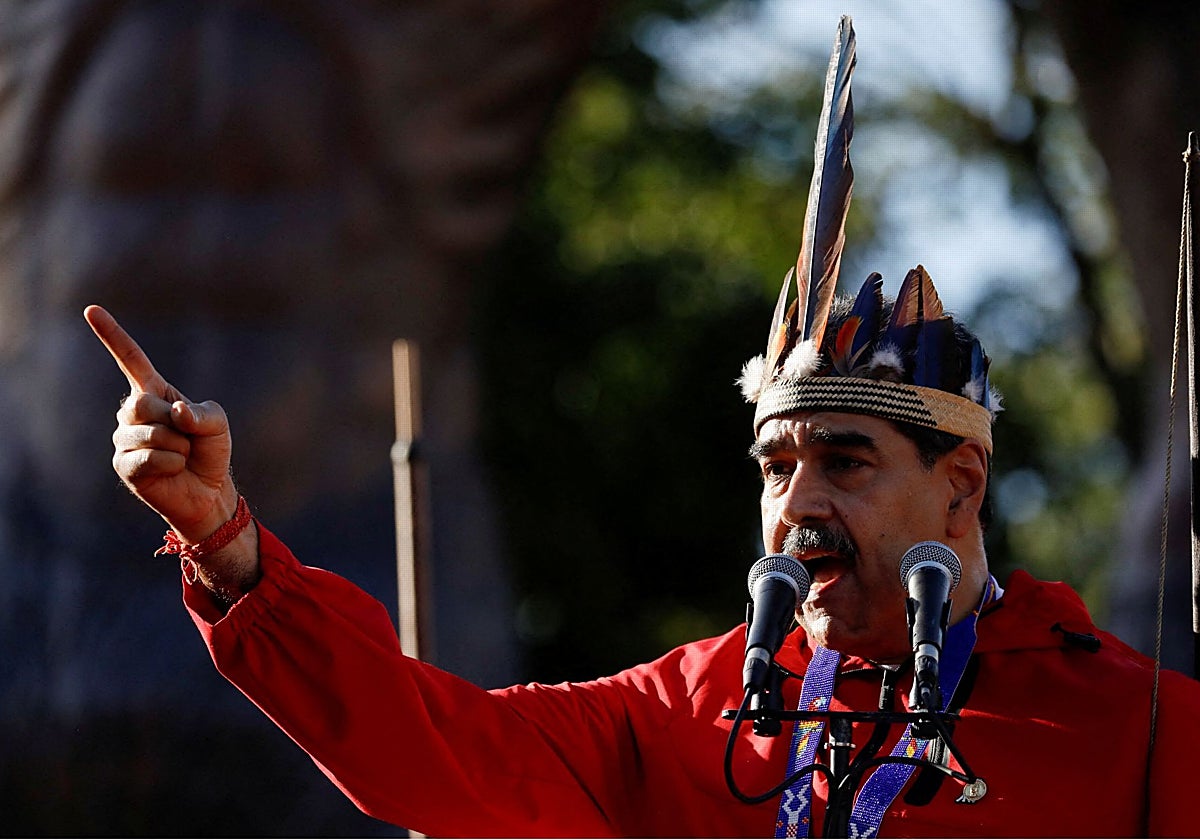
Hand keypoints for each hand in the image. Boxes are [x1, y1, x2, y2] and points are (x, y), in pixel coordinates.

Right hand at [84, 305, 236, 543]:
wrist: (208, 490)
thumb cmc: (210, 451)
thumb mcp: (217, 424)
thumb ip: (203, 413)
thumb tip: (175, 412)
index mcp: (154, 392)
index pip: (130, 359)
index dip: (112, 335)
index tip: (91, 309)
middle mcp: (132, 412)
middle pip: (141, 403)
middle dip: (174, 423)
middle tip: (186, 438)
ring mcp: (124, 439)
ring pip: (148, 433)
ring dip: (178, 446)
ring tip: (181, 456)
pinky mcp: (123, 465)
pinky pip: (149, 458)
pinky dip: (172, 463)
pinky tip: (174, 469)